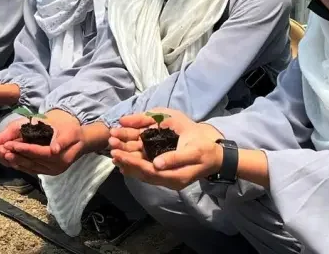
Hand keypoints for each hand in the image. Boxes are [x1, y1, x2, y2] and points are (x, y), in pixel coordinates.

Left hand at [0, 110, 85, 174]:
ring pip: (29, 167)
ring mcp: (51, 171)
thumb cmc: (76, 134)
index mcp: (60, 157)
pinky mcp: (48, 172)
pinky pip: (31, 169)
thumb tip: (55, 149)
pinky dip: (20, 164)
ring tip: (1, 154)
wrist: (83, 143)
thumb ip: (63, 141)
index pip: (38, 153)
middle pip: (31, 162)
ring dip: (14, 161)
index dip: (24, 149)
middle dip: (14, 156)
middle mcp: (55, 168)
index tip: (10, 144)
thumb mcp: (71, 133)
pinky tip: (10, 160)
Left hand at [110, 109, 224, 190]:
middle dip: (125, 161)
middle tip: (111, 149)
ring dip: (127, 162)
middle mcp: (168, 180)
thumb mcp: (194, 153)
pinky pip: (146, 170)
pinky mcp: (165, 172)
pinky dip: (134, 163)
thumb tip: (156, 163)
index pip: (148, 171)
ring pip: (142, 172)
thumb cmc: (207, 151)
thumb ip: (175, 159)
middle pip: (142, 173)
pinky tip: (125, 157)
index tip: (118, 153)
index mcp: (174, 177)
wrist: (217, 157)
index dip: (132, 162)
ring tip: (113, 151)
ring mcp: (166, 177)